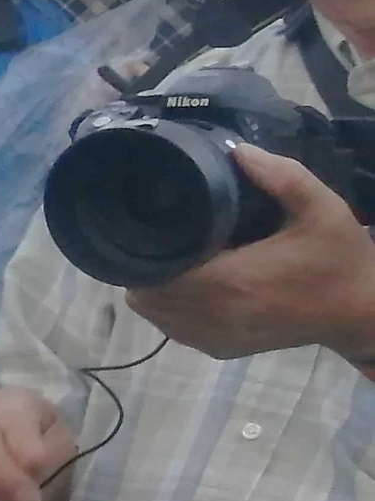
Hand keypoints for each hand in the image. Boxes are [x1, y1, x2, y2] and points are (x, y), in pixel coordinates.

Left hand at [125, 143, 374, 363]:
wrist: (363, 313)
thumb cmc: (340, 259)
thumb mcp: (321, 209)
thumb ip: (282, 176)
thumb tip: (237, 150)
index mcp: (233, 280)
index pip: (158, 270)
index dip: (146, 247)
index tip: (152, 224)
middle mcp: (217, 314)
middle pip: (148, 293)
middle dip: (146, 264)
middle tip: (159, 236)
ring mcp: (217, 337)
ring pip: (155, 315)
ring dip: (154, 288)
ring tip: (171, 257)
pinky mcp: (223, 350)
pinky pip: (174, 331)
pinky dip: (170, 310)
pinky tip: (185, 284)